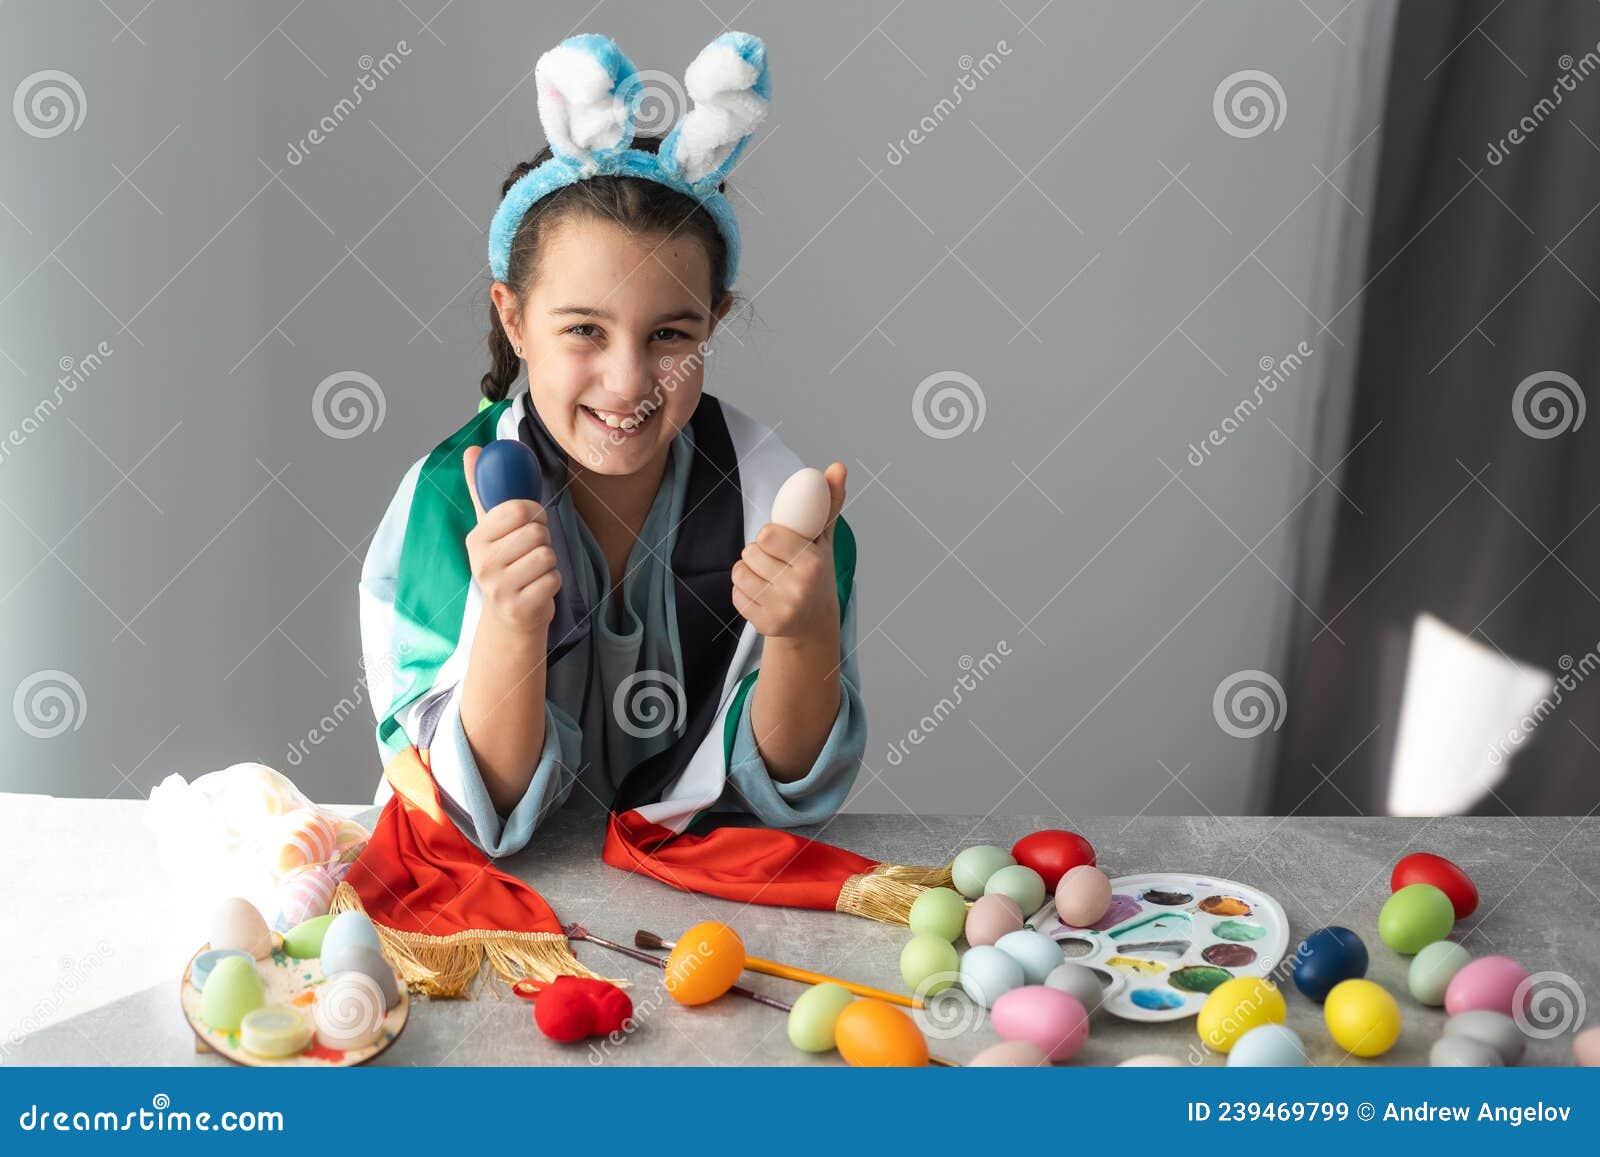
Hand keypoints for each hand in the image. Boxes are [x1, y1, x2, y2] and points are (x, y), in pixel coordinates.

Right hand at [462, 445, 560, 636]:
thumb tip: (473, 449)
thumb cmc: (505, 565)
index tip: (529, 523)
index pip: (518, 509)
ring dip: (549, 562)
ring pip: (546, 555)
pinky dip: (553, 582)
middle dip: (543, 539)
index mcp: (476, 539)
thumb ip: (484, 489)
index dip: (533, 512)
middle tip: (530, 552)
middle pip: (536, 532)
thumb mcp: (491, 529)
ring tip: (533, 571)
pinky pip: (553, 579)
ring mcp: (499, 588)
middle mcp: (482, 563)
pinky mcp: (519, 607)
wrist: (509, 618)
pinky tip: (537, 588)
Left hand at [731, 462, 845, 640]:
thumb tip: (838, 466)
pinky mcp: (765, 626)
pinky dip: (744, 591)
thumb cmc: (815, 569)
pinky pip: (735, 594)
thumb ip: (828, 500)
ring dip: (749, 570)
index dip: (771, 535)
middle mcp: (799, 590)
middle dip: (759, 552)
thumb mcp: (823, 535)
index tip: (784, 543)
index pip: (767, 534)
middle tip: (777, 562)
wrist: (813, 619)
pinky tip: (764, 595)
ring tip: (770, 577)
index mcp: (814, 563)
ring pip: (739, 572)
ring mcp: (782, 611)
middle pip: (751, 552)